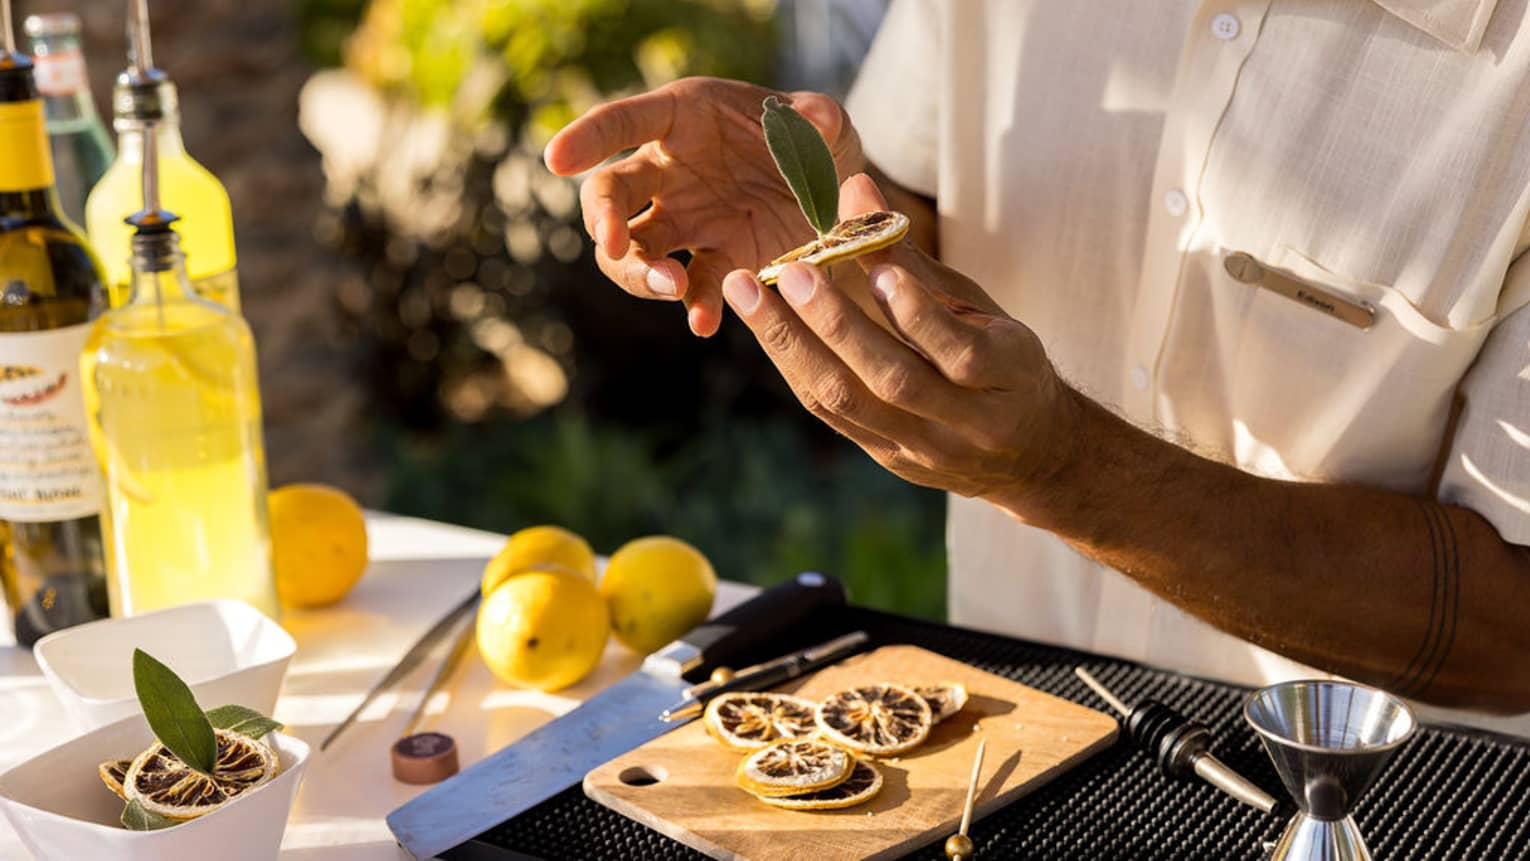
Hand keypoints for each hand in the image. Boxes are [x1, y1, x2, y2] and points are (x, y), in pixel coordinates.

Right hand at [544, 78, 863, 336]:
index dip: (588, 138)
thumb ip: (819, 117)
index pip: (624, 123)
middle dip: (602, 218)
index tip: (555, 160)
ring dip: (637, 271)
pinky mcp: (714, 261)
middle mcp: (669, 171)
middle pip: (610, 194)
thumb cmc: (815, 139)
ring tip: (671, 284)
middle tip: (613, 241)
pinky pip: (693, 287)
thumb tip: (814, 121)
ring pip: (632, 250)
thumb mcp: (824, 121)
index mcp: (683, 120)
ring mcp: (685, 221)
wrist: (837, 193)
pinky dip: (696, 305)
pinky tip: (706, 321)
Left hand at [718, 174, 1075, 508]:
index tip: (881, 271)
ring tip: (748, 293)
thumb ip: (914, 259)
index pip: (962, 352)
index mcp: (1010, 374)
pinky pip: (833, 415)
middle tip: (790, 271)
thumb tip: (855, 188)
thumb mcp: (978, 308)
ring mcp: (926, 448)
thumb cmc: (1001, 360)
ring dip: (792, 345)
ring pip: (850, 403)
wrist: (1031, 453)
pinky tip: (766, 328)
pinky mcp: (891, 459)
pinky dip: (796, 366)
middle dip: (836, 324)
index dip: (919, 315)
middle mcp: (969, 423)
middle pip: (895, 380)